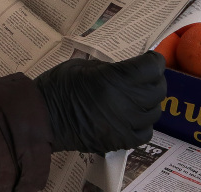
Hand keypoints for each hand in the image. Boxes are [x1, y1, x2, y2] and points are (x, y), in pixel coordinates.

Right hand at [34, 51, 165, 153]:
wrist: (42, 117)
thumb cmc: (57, 86)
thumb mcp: (82, 66)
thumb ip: (109, 68)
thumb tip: (126, 71)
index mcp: (114, 79)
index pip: (151, 67)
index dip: (154, 60)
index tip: (149, 58)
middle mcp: (126, 102)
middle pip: (158, 89)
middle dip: (155, 79)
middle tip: (144, 76)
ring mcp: (126, 124)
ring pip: (154, 111)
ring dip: (149, 102)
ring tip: (137, 97)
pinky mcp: (121, 141)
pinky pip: (145, 132)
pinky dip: (143, 123)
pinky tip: (133, 117)